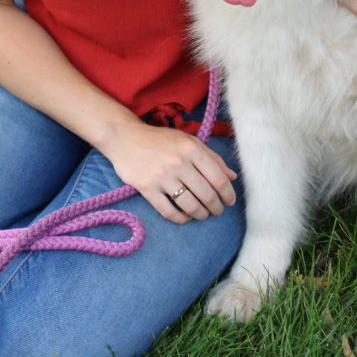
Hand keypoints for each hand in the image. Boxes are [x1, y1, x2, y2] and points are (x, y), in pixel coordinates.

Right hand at [106, 119, 237, 223]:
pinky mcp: (147, 188)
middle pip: (206, 194)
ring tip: (202, 214)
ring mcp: (162, 176)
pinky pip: (168, 211)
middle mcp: (178, 162)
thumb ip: (212, 158)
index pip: (218, 178)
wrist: (125, 138)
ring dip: (200, 214)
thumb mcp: (188, 141)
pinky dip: (180, 218)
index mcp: (191, 148)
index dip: (228, 194)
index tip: (229, 201)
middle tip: (216, 211)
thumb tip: (232, 177)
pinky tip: (185, 217)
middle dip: (215, 207)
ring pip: (190, 205)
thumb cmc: (160, 140)